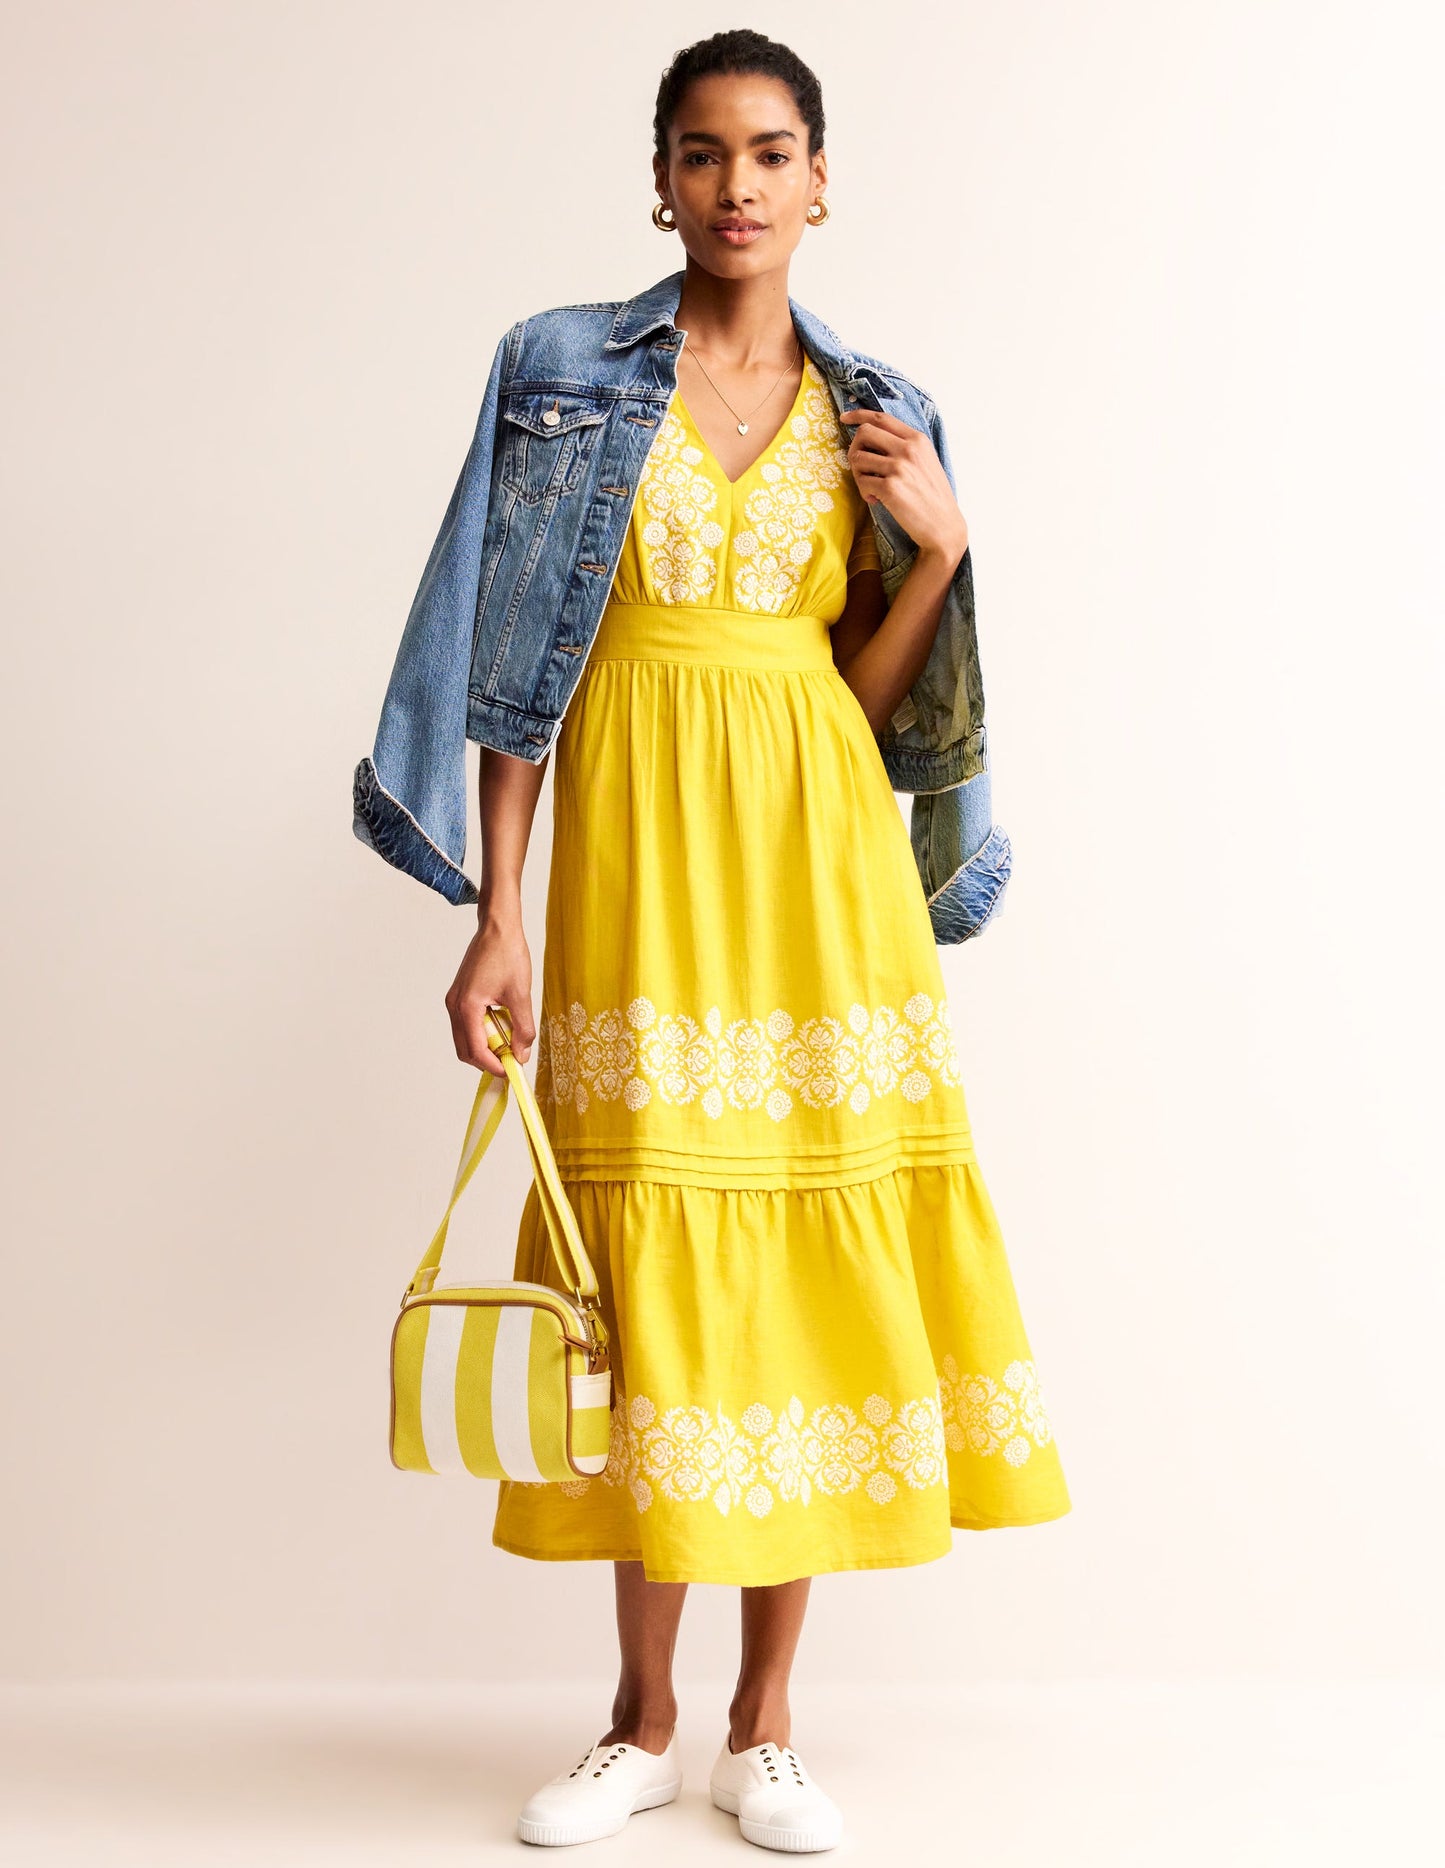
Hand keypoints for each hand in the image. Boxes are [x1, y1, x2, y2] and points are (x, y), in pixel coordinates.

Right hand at [445, 909, 535, 1077]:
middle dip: (488, 1060)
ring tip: (510, 1042)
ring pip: (465, 1039)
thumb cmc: (508, 955)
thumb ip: (522, 1028)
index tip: (512, 1071)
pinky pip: (466, 1025)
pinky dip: (482, 1033)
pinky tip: (502, 1025)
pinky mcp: (459, 996)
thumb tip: (522, 1054)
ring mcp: (454, 1001)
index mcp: (467, 1006)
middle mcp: (455, 1006)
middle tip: (512, 1060)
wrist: (497, 928)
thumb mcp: (521, 994)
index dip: (494, 1066)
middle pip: (465, 1050)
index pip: (476, 1051)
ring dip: (485, 1047)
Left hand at [840, 406, 968, 562]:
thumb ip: (904, 446)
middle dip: (854, 448)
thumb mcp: (925, 461)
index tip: (844, 418)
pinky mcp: (890, 487)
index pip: (881, 417)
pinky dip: (864, 492)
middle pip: (864, 433)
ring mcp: (899, 467)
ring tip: (871, 488)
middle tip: (860, 467)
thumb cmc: (932, 496)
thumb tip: (872, 438)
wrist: (943, 525)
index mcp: (917, 439)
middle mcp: (908, 448)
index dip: (859, 415)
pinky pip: (862, 481)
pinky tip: (876, 500)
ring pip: (858, 458)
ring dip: (858, 474)